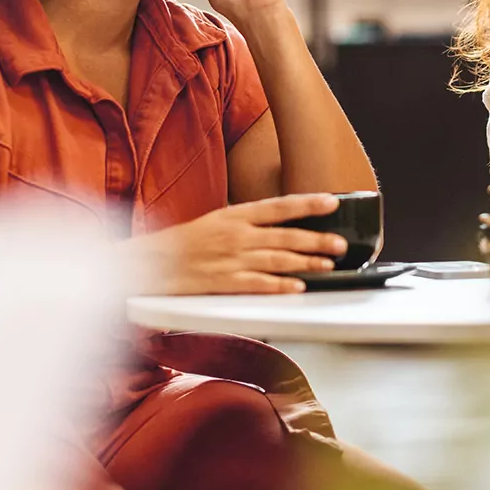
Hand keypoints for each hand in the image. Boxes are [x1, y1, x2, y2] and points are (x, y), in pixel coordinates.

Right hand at [137, 194, 346, 294]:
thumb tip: (281, 224)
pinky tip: (298, 287)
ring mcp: (231, 259)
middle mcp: (236, 235)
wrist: (148, 262)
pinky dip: (280, 285)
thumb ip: (248, 223)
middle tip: (341, 244)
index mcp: (235, 215)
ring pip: (278, 260)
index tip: (333, 202)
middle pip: (286, 236)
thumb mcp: (217, 221)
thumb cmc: (183, 242)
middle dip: (318, 239)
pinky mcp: (224, 283)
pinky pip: (258, 284)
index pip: (279, 206)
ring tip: (328, 265)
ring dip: (307, 262)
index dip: (308, 204)